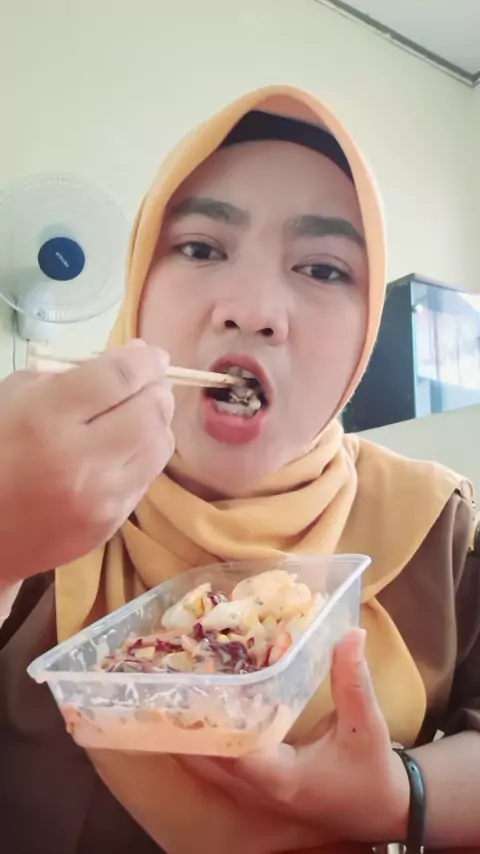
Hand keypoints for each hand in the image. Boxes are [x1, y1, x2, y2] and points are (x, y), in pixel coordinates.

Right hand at [0, 340, 174, 583]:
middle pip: (151, 411)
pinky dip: (144, 456)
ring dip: (158, 422)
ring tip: (142, 414)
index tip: (151, 355)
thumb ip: (67, 375)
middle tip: (151, 382)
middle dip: (157, 389)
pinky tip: (126, 450)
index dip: (145, 360)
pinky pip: (147, 478)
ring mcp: (101, 498)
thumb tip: (127, 360)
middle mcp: (80, 459)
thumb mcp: (12, 399)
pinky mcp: (111, 524)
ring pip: (160, 445)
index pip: (119, 377)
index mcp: (46, 418)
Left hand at [184, 630, 409, 844]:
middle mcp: (261, 789)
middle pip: (206, 763)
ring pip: (208, 769)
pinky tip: (196, 718)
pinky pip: (219, 769)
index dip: (206, 727)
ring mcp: (256, 794)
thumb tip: (350, 635)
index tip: (189, 692)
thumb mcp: (367, 725)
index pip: (232, 753)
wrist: (384, 811)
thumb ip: (353, 681)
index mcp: (282, 776)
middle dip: (183, 730)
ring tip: (169, 699)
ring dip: (188, 738)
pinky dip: (204, 746)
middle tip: (165, 688)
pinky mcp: (258, 789)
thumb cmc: (373, 771)